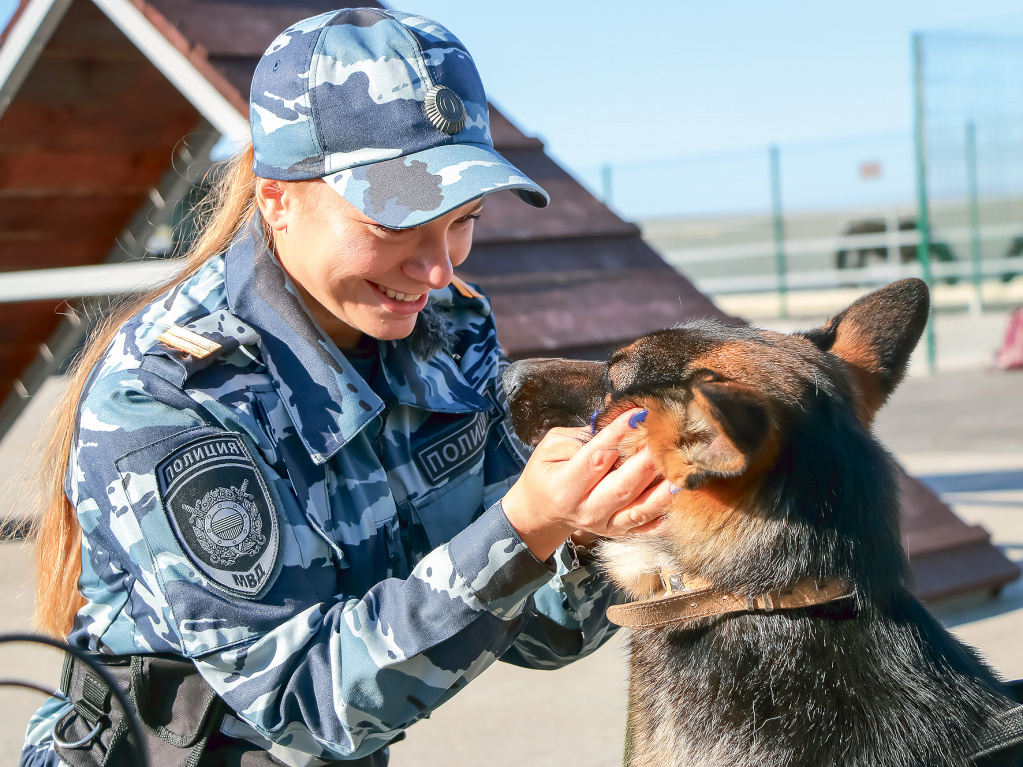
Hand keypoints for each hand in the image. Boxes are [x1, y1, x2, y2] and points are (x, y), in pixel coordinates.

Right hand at [500, 408, 672, 559]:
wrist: (543, 512)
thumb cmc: (547, 473)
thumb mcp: (551, 448)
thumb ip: (582, 437)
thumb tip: (618, 425)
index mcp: (565, 487)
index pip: (596, 458)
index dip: (619, 434)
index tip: (640, 413)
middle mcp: (587, 510)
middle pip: (624, 485)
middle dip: (648, 460)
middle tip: (667, 437)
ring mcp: (606, 525)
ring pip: (641, 508)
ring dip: (664, 488)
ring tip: (682, 467)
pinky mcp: (620, 533)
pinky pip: (649, 526)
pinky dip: (667, 512)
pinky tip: (680, 493)